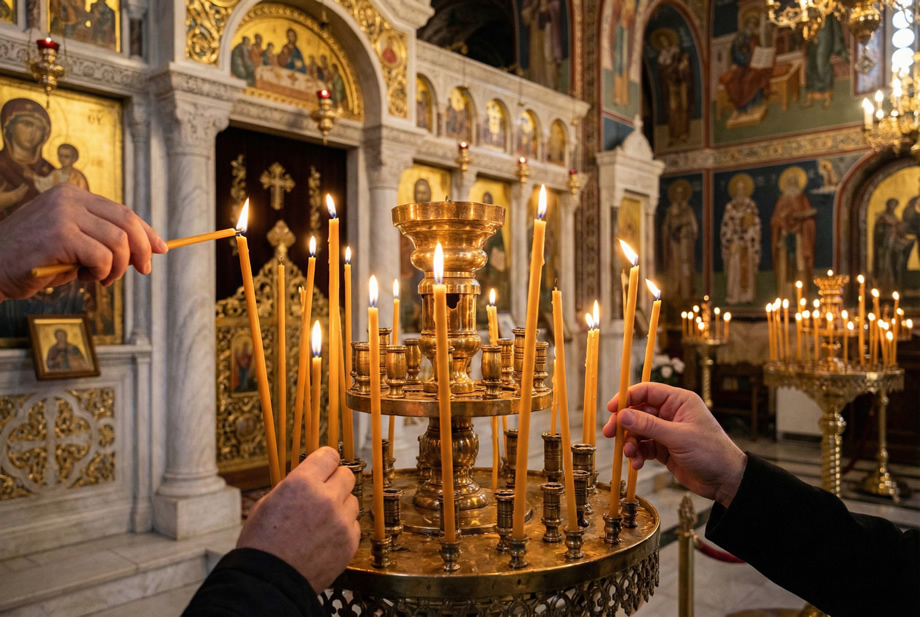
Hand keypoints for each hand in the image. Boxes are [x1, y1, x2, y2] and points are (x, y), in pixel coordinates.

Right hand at [0, 183, 166, 300]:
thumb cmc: (34, 261)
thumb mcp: (73, 244)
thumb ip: (104, 240)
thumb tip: (149, 249)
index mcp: (72, 195)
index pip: (123, 211)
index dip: (146, 232)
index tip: (160, 249)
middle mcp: (68, 199)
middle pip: (127, 222)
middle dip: (142, 250)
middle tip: (143, 270)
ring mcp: (63, 215)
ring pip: (119, 242)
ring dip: (118, 267)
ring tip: (102, 278)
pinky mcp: (59, 236)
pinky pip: (103, 257)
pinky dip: (103, 273)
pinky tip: (86, 278)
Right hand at [237, 447, 359, 590]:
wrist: (269, 582)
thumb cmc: (263, 544)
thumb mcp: (268, 502)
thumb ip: (295, 486)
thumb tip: (311, 477)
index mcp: (302, 483)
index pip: (329, 455)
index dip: (326, 460)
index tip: (325, 465)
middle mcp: (326, 498)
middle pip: (347, 475)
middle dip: (335, 481)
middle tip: (324, 492)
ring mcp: (341, 521)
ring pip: (352, 501)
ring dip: (341, 506)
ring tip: (321, 521)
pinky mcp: (350, 542)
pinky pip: (354, 525)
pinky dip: (343, 528)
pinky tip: (326, 537)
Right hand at [603, 382, 745, 507]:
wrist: (725, 481)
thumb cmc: (711, 453)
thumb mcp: (679, 437)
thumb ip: (649, 426)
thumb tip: (623, 415)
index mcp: (679, 401)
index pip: (647, 391)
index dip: (627, 398)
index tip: (612, 409)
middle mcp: (671, 413)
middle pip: (638, 411)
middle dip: (624, 423)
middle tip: (610, 434)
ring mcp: (666, 431)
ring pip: (638, 431)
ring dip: (630, 442)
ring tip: (630, 453)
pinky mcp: (664, 449)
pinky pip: (643, 446)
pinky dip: (637, 454)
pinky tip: (637, 463)